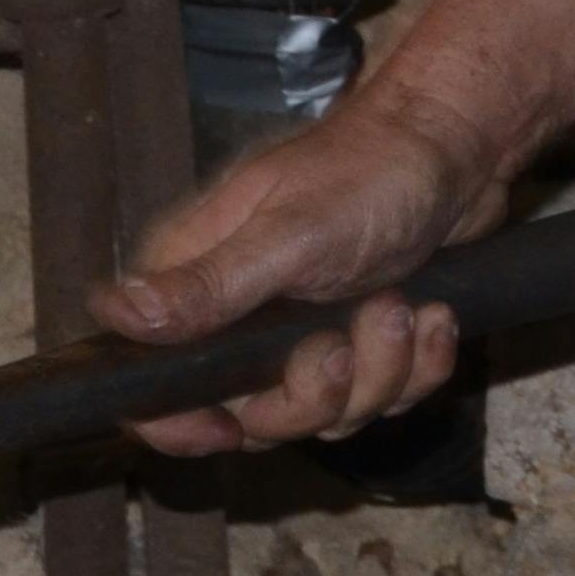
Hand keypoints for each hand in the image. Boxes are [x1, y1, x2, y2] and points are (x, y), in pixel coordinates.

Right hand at [89, 105, 503, 452]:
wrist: (459, 147)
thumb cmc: (368, 172)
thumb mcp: (287, 234)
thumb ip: (207, 285)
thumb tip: (115, 314)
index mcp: (203, 287)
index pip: (155, 386)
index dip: (178, 424)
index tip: (228, 428)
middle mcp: (248, 320)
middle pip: (256, 419)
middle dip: (315, 395)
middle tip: (343, 339)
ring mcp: (313, 334)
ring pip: (333, 412)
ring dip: (380, 370)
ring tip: (399, 307)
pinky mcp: (371, 339)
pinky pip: (391, 393)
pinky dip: (421, 363)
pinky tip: (434, 315)